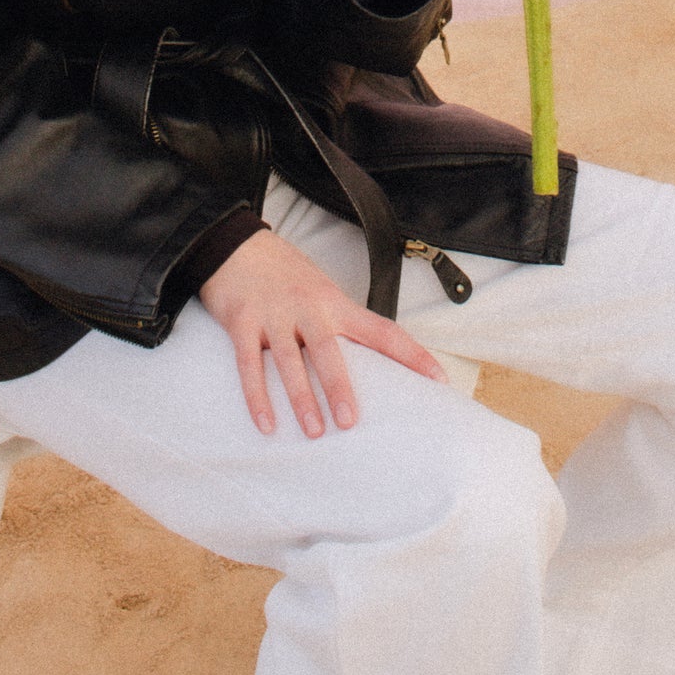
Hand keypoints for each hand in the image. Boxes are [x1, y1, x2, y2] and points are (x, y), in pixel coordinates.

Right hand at [199, 228, 449, 435]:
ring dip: (301, 398)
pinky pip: (250, 364)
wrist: (235, 243)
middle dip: (340, 386)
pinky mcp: (242, 321)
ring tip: (313, 431)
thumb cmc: (285, 275)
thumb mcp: (320, 291)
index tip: (440, 379)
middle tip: (351, 422)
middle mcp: (308, 307)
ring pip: (290, 360)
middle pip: (329, 349)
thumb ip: (340, 324)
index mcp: (335, 302)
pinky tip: (267, 424)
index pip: (381, 330)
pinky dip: (257, 396)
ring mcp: (274, 314)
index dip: (412, 354)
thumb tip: (372, 363)